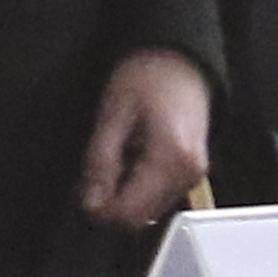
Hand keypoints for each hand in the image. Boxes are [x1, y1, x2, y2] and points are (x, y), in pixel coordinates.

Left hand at [75, 47, 215, 228]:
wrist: (181, 60)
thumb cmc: (147, 77)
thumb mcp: (113, 114)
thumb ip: (101, 161)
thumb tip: (91, 203)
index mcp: (172, 160)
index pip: (132, 212)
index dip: (101, 208)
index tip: (83, 191)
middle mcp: (189, 174)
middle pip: (142, 216)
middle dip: (112, 200)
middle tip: (97, 167)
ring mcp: (194, 176)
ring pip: (150, 209)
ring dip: (125, 192)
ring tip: (117, 154)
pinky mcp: (191, 173)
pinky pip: (159, 195)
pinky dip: (138, 185)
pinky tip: (131, 156)